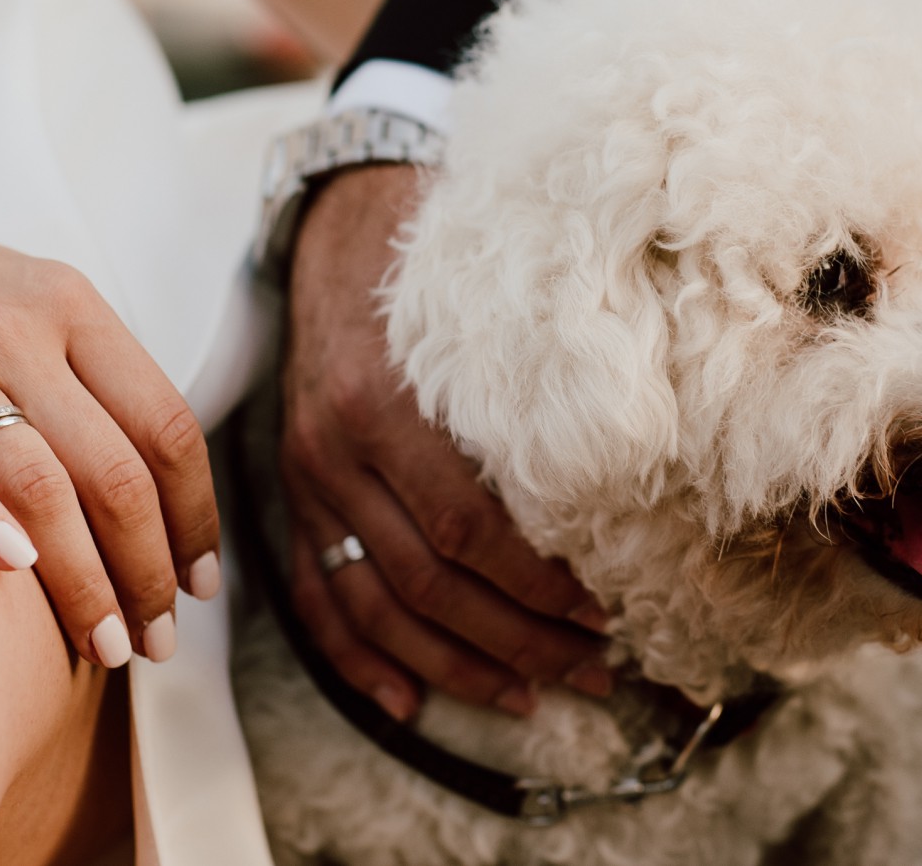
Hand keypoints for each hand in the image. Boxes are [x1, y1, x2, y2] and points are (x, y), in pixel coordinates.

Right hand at [0, 207, 219, 668]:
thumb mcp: (21, 302)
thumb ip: (90, 375)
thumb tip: (162, 484)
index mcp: (70, 306)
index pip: (165, 425)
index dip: (193, 516)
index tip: (199, 586)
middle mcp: (16, 326)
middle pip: (112, 469)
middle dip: (145, 569)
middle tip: (155, 640)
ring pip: (36, 480)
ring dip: (79, 576)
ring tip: (101, 643)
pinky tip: (9, 570)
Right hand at [280, 164, 612, 719]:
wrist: (338, 215)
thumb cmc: (434, 258)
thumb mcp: (485, 306)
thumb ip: (532, 385)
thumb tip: (627, 466)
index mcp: (385, 401)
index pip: (469, 529)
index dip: (538, 585)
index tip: (606, 613)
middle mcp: (337, 448)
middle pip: (430, 583)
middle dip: (519, 639)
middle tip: (594, 671)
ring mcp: (308, 477)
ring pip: (379, 605)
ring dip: (457, 665)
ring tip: (530, 697)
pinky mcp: (295, 493)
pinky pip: (318, 598)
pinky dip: (360, 660)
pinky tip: (407, 705)